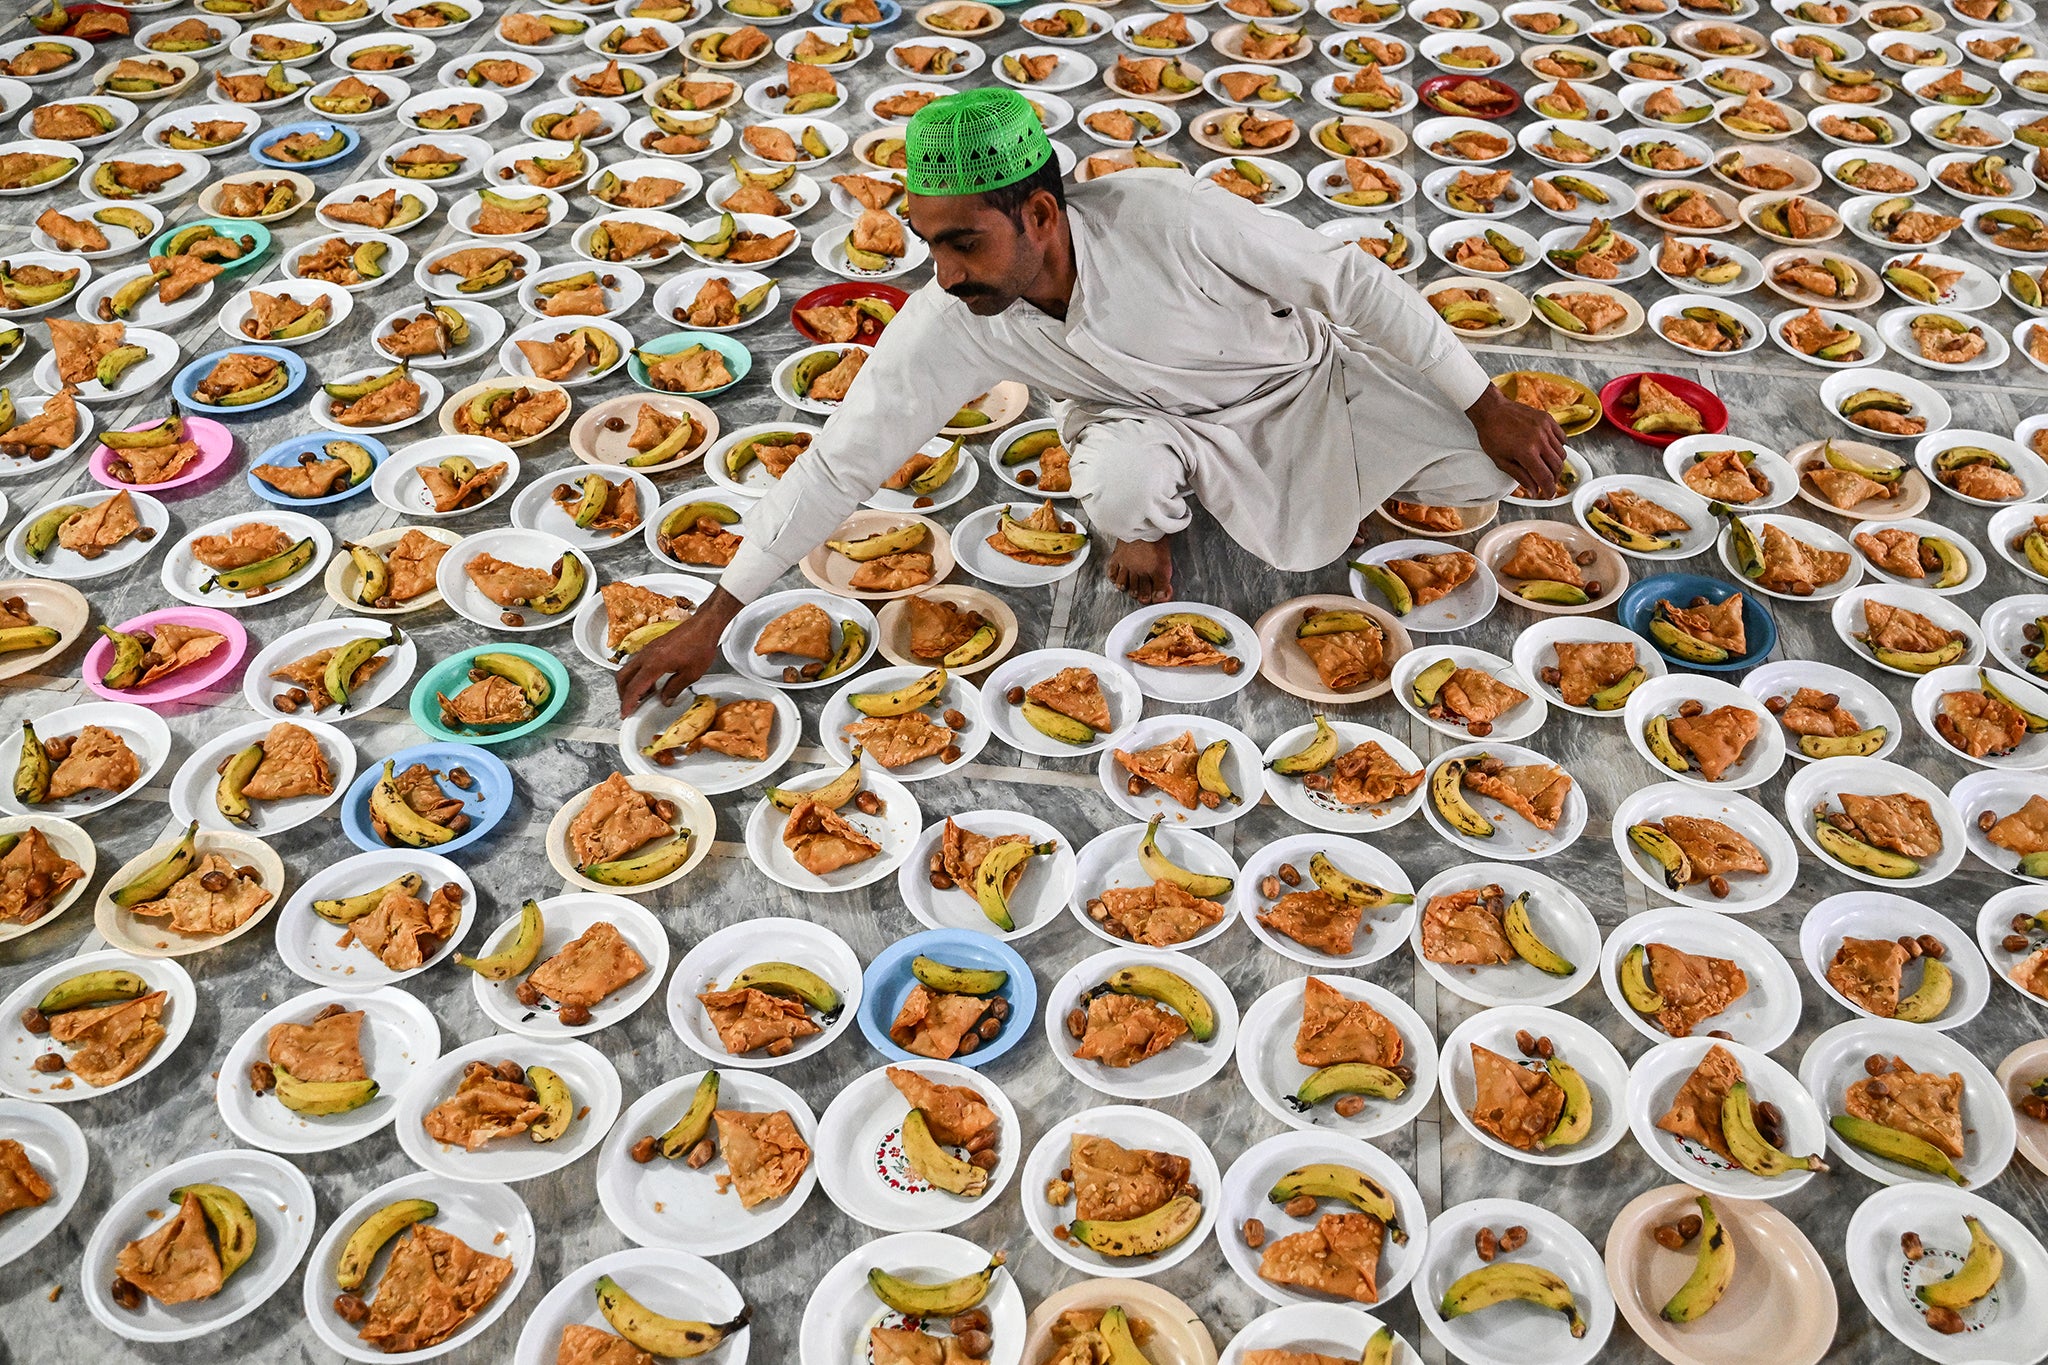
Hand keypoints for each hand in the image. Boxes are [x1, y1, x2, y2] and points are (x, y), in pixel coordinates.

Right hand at [616, 588, 739, 717]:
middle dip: (622, 694)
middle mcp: (646, 655)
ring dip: (630, 684)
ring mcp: (648, 650)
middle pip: (623, 677)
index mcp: (654, 664)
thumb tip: (664, 700)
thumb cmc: (700, 646)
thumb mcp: (691, 674)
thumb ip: (674, 689)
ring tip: (642, 697)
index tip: (625, 713)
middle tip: (629, 706)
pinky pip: (637, 663)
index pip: (634, 687)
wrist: (703, 626)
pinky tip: (651, 683)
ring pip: (628, 669)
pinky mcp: (652, 647)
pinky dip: (638, 675)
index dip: (628, 703)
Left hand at [1467, 383, 1565, 499]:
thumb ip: (1520, 477)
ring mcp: (1545, 428)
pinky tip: (1549, 451)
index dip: (1549, 490)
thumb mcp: (1501, 461)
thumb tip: (1533, 491)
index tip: (1549, 495)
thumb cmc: (1492, 435)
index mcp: (1526, 452)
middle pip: (1557, 466)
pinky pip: (1562, 437)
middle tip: (1547, 483)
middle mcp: (1539, 440)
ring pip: (1562, 453)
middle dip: (1554, 479)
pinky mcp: (1548, 419)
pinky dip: (1559, 447)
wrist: (1491, 410)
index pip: (1545, 477)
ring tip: (1547, 467)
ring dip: (1557, 464)